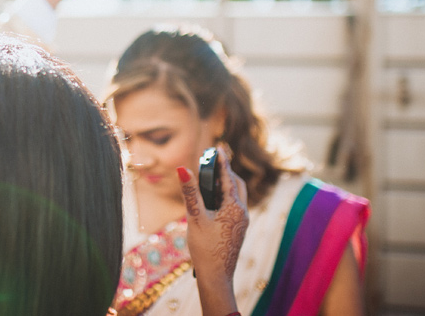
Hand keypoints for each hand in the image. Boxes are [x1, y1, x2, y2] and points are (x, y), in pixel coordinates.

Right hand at [177, 145, 247, 315]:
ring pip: (237, 196)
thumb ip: (190, 192)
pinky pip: (235, 206)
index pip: (228, 177)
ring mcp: (241, 222)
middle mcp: (242, 213)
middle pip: (237, 185)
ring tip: (212, 179)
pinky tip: (213, 201)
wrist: (216, 276)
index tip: (218, 147)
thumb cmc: (205, 248)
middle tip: (214, 163)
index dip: (221, 161)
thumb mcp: (195, 217)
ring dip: (227, 185)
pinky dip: (226, 197)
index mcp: (234, 207)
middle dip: (226, 172)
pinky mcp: (237, 229)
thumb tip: (182, 168)